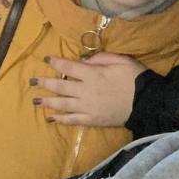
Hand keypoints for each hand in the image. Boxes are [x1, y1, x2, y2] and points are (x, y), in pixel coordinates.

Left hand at [31, 52, 145, 126]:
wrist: (146, 102)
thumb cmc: (135, 78)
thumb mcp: (121, 60)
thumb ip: (100, 58)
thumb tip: (83, 60)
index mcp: (93, 74)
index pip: (69, 66)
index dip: (56, 62)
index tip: (46, 59)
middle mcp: (85, 91)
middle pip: (61, 85)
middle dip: (45, 83)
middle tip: (32, 81)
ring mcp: (87, 107)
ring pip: (62, 104)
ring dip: (48, 102)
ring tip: (36, 100)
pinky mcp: (92, 119)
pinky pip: (73, 119)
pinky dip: (61, 119)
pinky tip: (51, 118)